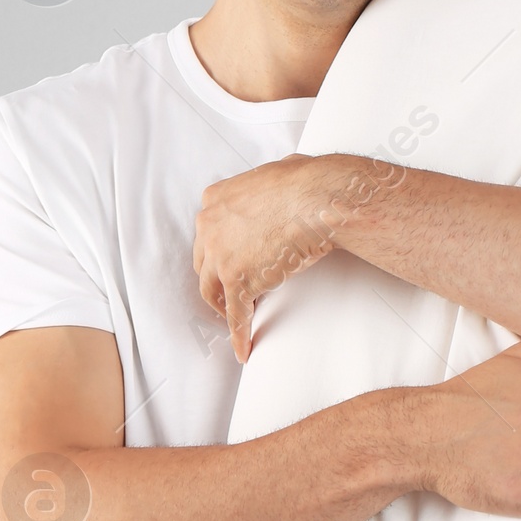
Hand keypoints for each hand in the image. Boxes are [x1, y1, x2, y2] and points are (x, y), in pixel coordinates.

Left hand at [193, 153, 400, 361]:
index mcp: (214, 200)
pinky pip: (237, 315)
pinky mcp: (238, 281)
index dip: (217, 252)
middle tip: (227, 294)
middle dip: (215, 280)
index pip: (209, 233)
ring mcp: (221, 256)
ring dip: (223, 306)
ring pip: (213, 291)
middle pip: (204, 263)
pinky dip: (238, 334)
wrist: (316, 199)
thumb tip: (281, 182)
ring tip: (234, 319)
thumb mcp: (276, 172)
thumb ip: (266, 186)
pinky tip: (243, 349)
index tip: (225, 264)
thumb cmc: (307, 182)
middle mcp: (209, 227)